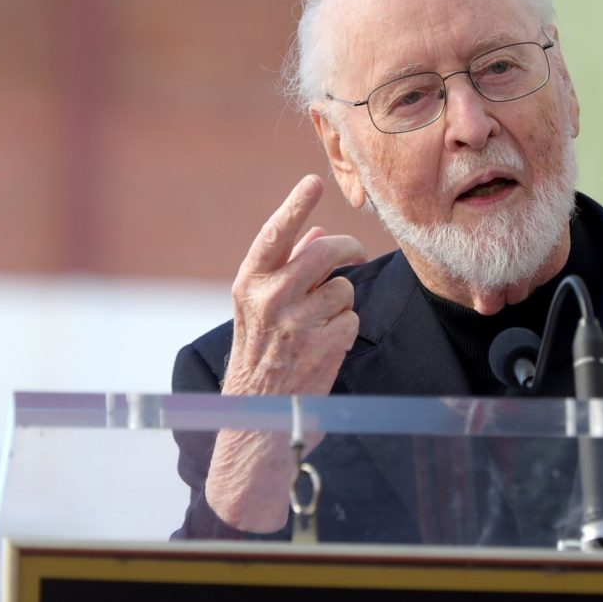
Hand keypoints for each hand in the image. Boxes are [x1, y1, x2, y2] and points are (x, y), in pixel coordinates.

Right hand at [206, 175, 364, 531]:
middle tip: (354, 255)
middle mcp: (269, 300)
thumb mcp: (259, 311)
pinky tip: (325, 347)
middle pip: (326, 252)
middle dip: (347, 249)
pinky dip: (346, 329)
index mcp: (248, 286)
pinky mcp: (325, 345)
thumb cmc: (260, 358)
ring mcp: (298, 323)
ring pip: (344, 287)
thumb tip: (317, 233)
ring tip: (319, 326)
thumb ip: (287, 270)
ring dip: (341, 302)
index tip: (313, 182)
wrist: (258, 419)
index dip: (295, 206)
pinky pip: (352, 318)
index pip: (274, 235)